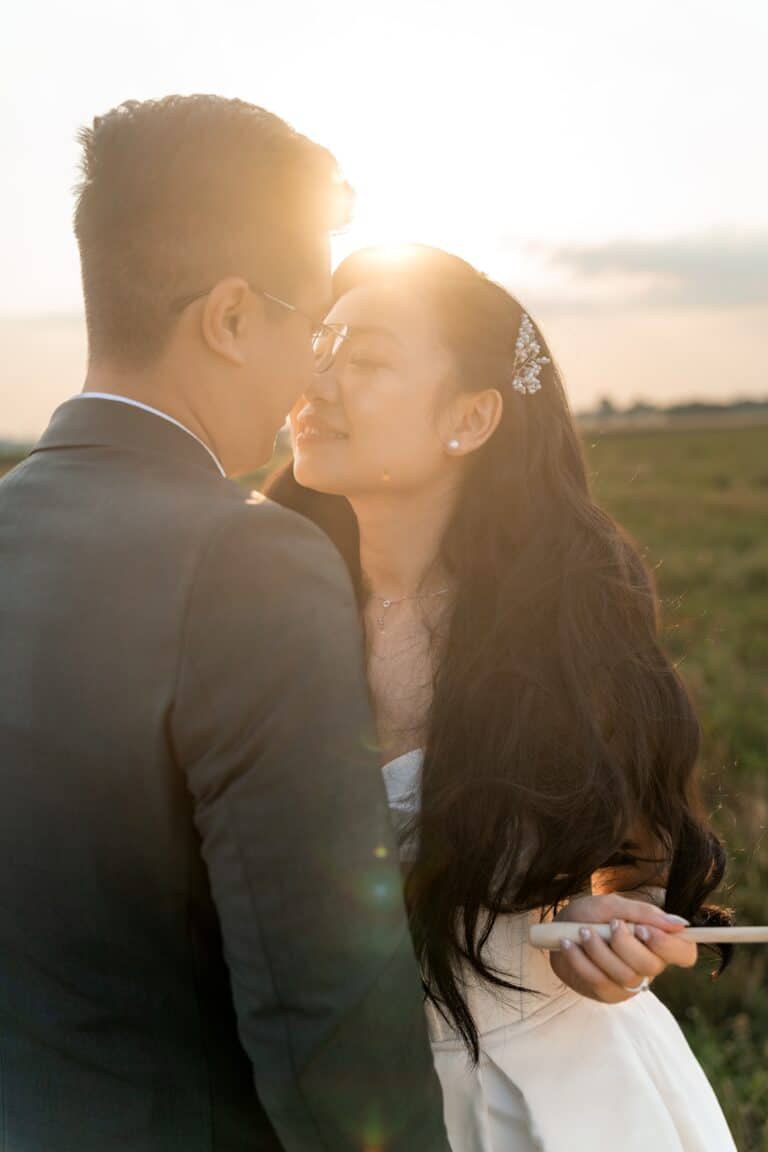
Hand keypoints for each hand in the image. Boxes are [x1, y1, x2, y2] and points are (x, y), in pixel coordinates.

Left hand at [549, 893, 696, 1003]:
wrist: (558, 930)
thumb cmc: (591, 915)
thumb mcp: (613, 905)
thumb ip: (644, 913)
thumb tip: (681, 923)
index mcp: (657, 941)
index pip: (685, 953)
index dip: (669, 946)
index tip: (643, 929)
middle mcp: (648, 965)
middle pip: (651, 966)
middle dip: (625, 944)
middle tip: (610, 924)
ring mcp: (628, 983)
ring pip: (624, 975)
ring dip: (599, 950)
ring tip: (582, 931)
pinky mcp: (607, 993)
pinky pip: (599, 981)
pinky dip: (581, 960)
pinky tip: (569, 944)